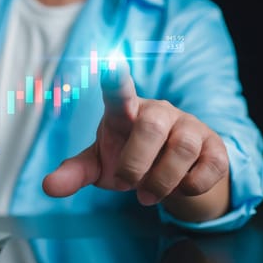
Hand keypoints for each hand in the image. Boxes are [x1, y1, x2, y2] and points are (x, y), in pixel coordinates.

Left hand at [43, 57, 229, 216]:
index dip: (115, 80)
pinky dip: (191, 186)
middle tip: (126, 185)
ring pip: (182, 148)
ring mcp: (190, 126)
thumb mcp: (98, 167)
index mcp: (125, 112)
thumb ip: (74, 173)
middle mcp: (159, 112)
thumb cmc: (129, 159)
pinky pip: (210, 165)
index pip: (119, 92)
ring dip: (162, 181)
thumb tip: (48, 187)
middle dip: (135, 163)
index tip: (109, 66)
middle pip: (151, 126)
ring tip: (148, 196)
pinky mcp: (215, 147)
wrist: (172, 175)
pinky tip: (180, 188)